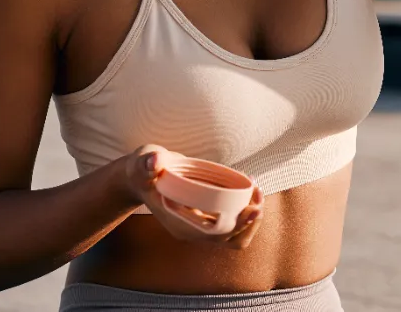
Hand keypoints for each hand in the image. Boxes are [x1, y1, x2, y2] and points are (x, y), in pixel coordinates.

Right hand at [124, 145, 262, 248]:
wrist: (142, 176)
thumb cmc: (143, 170)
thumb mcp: (142, 163)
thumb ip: (146, 163)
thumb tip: (153, 163)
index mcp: (179, 224)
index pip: (214, 236)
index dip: (237, 226)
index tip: (253, 209)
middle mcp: (192, 230)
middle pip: (230, 238)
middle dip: (250, 220)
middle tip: (258, 193)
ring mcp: (200, 225)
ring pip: (234, 234)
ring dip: (251, 217)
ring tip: (257, 191)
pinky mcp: (207, 216)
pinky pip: (232, 222)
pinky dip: (244, 209)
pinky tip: (249, 187)